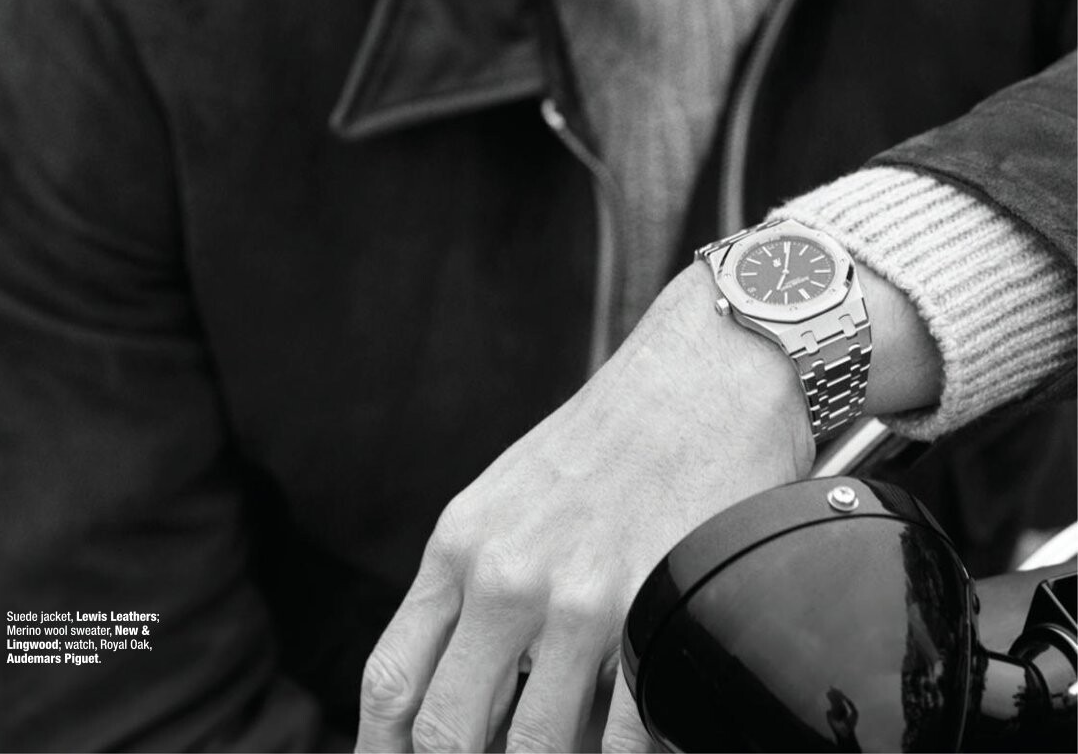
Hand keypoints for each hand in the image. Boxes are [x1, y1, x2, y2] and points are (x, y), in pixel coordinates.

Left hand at [355, 262, 813, 752]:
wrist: (703, 371)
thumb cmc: (613, 434)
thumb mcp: (510, 492)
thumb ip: (474, 578)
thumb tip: (463, 678)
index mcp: (460, 543)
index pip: (392, 679)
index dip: (384, 751)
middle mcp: (505, 576)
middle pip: (448, 731)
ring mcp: (579, 600)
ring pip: (533, 749)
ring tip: (563, 750)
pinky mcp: (652, 611)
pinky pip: (622, 738)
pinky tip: (622, 744)